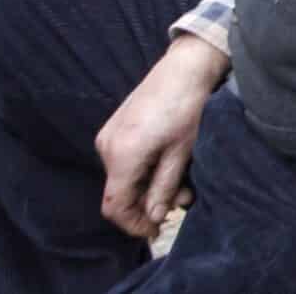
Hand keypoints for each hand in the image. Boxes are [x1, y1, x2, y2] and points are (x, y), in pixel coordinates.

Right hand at [96, 35, 227, 238]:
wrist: (186, 66)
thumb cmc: (188, 106)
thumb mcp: (182, 152)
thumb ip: (164, 187)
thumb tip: (154, 217)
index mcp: (121, 155)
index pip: (115, 206)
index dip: (134, 224)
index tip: (157, 230)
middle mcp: (107, 146)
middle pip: (120, 192)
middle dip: (149, 203)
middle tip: (182, 200)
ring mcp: (109, 134)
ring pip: (124, 177)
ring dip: (150, 185)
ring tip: (182, 181)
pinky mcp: (116, 126)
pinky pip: (124, 160)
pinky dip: (144, 169)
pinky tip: (169, 164)